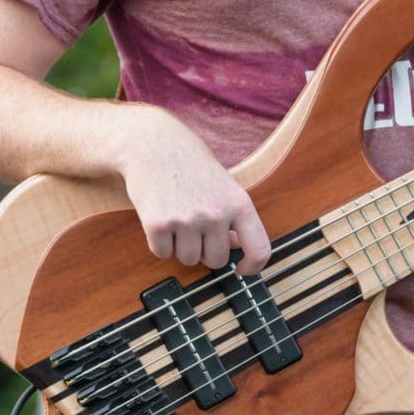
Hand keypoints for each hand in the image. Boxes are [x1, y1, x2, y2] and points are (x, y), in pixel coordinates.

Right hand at [118, 106, 272, 275]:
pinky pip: (162, 253)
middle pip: (216, 260)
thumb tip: (238, 248)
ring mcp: (187, 220)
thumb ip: (234, 218)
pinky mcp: (158, 224)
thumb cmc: (192, 166)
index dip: (253, 266)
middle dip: (205, 250)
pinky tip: (161, 217)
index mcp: (239, 204)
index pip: (259, 248)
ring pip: (188, 259)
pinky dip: (160, 243)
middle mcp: (216, 214)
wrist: (154, 145)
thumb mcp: (225, 187)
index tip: (242, 269)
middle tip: (196, 226)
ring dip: (181, 246)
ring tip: (178, 217)